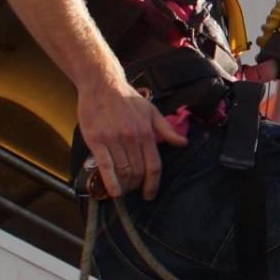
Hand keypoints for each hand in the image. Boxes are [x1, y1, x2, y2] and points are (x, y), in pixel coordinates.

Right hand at [78, 80, 186, 199]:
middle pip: (138, 171)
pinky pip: (105, 166)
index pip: (154, 165)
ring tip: (123, 190)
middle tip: (133, 190)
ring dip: (124, 186)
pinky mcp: (96, 140)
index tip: (150, 194)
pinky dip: (110, 182)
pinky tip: (113, 192)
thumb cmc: (127, 98)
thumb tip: (183, 143)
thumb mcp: (152, 111)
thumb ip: (167, 130)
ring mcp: (113, 139)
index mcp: (147, 132)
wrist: (101, 84)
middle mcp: (132, 138)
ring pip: (122, 171)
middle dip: (137, 185)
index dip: (153, 183)